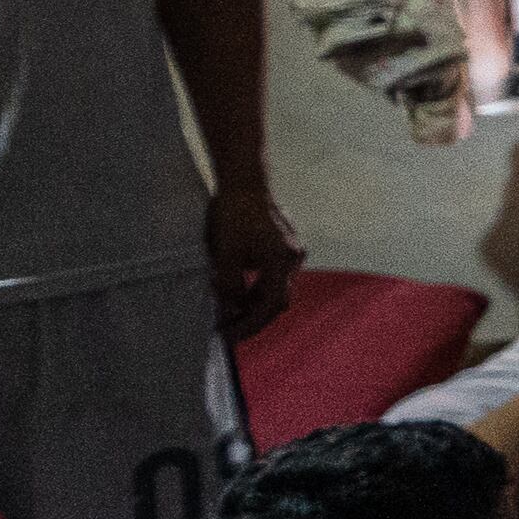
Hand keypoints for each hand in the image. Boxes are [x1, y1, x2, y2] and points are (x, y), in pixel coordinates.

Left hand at [207, 182, 307, 337]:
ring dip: (254, 302)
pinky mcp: (285, 245)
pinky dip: (257, 286)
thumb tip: (230, 308)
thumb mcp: (225, 253)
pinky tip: (239, 289)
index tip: (229, 336)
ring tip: (228, 311)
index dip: (250, 325)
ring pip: (276, 288)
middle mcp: (294, 259)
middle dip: (253, 317)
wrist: (244, 181)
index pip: (271, 306)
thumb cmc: (233, 215)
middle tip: (227, 329)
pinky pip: (274, 274)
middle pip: (277, 300)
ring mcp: (292, 251)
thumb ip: (229, 285)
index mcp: (282, 262)